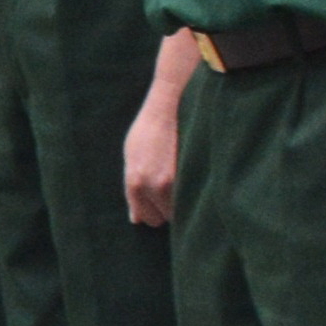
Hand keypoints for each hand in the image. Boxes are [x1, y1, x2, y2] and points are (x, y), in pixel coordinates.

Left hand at [123, 70, 182, 227]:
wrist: (171, 105)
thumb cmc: (149, 130)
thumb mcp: (131, 157)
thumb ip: (132, 189)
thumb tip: (135, 219)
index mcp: (135, 181)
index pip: (145, 218)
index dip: (152, 213)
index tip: (158, 205)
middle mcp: (154, 185)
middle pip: (162, 219)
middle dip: (166, 210)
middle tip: (170, 191)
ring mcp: (176, 180)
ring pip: (180, 211)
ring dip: (180, 202)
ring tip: (181, 182)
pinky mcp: (193, 172)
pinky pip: (194, 196)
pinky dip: (193, 192)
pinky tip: (192, 178)